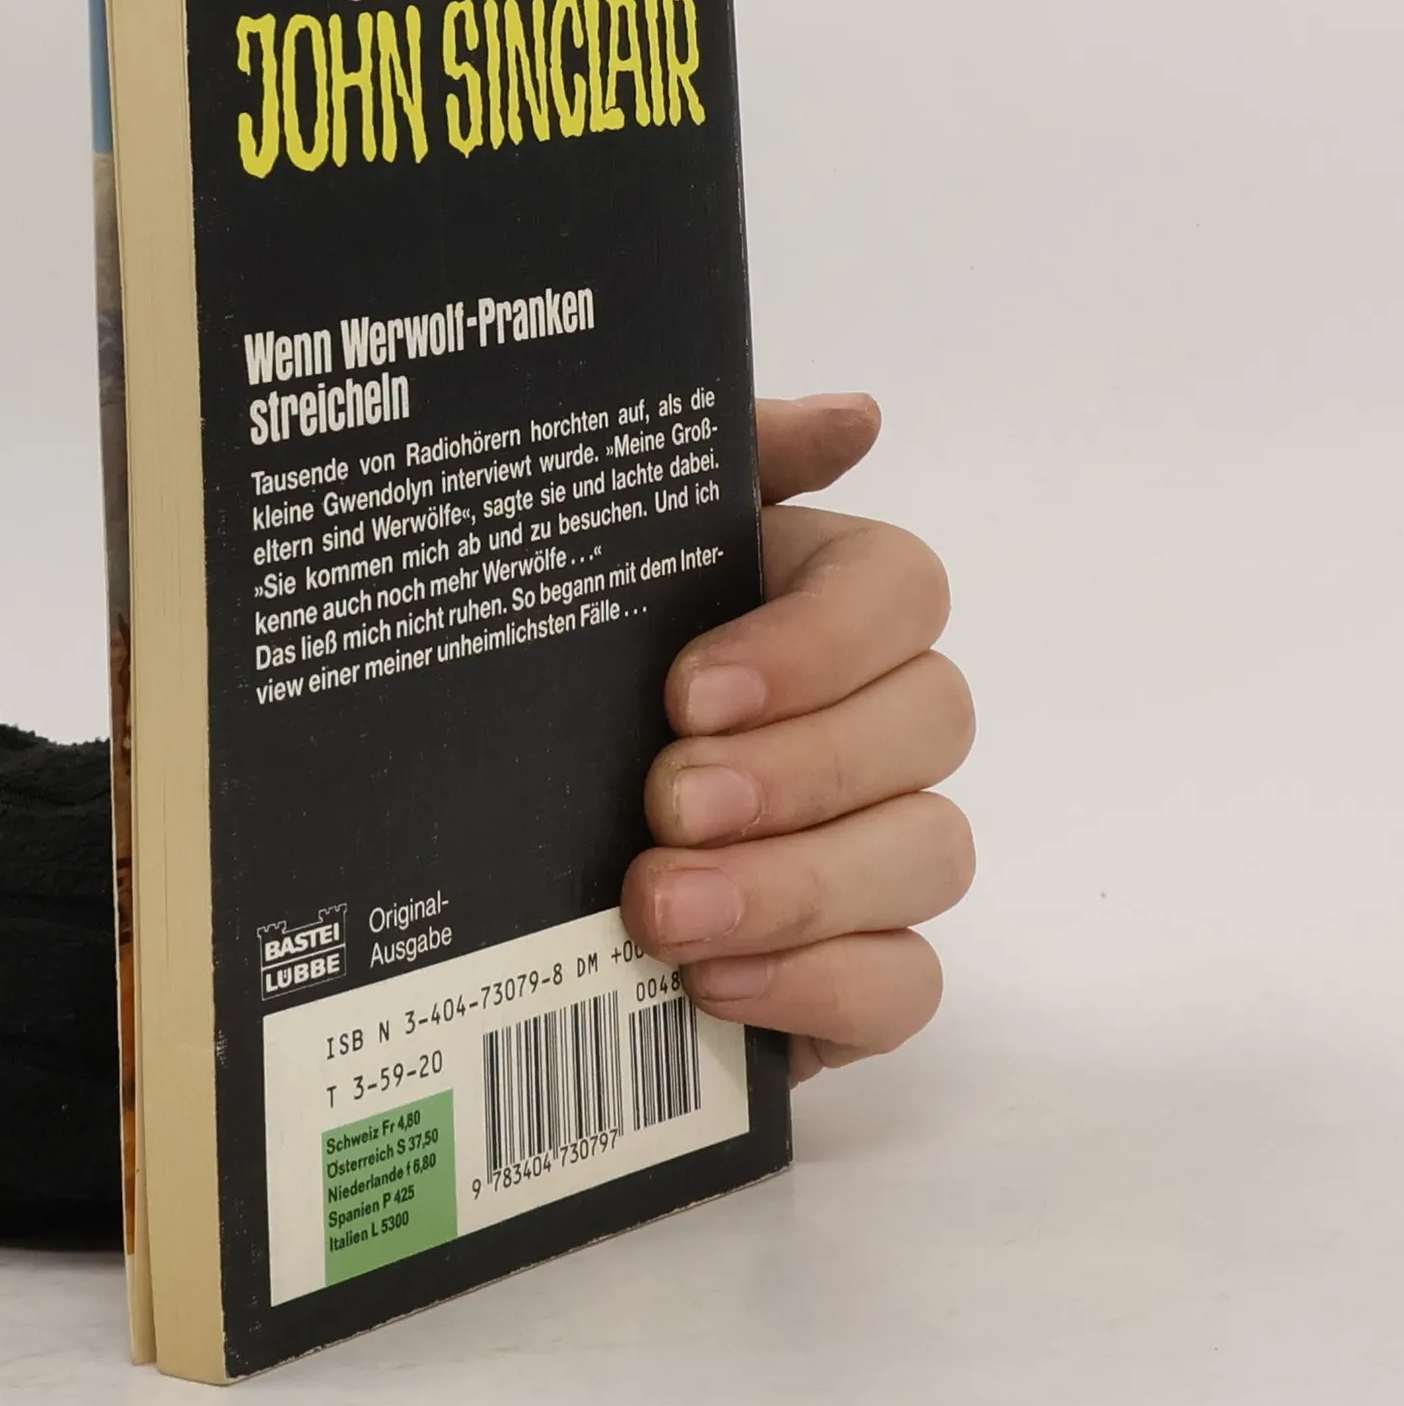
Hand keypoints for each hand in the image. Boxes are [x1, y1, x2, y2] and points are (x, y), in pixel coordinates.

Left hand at [620, 395, 974, 1082]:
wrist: (472, 845)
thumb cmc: (553, 674)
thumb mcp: (597, 548)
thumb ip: (716, 469)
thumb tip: (855, 418)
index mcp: (815, 607)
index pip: (901, 591)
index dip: (817, 641)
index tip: (687, 691)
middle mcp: (869, 723)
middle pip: (933, 724)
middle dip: (799, 770)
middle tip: (664, 805)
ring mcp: (874, 853)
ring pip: (932, 856)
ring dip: (797, 886)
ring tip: (658, 911)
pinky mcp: (852, 971)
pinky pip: (908, 986)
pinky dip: (820, 986)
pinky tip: (711, 981)